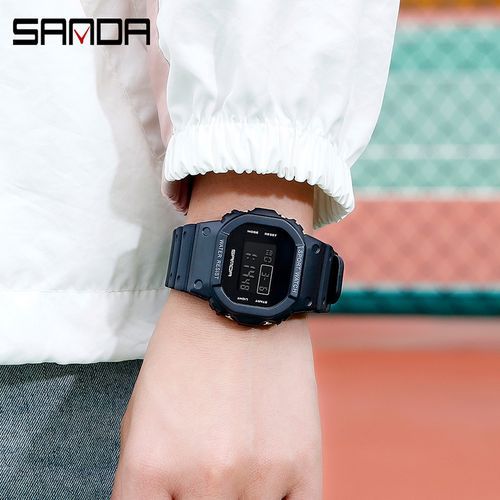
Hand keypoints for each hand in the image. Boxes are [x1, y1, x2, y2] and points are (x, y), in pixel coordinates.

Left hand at [112, 291, 321, 498]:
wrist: (240, 302)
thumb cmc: (185, 353)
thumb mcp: (141, 414)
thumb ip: (146, 479)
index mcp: (150, 465)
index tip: (174, 494)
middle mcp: (203, 479)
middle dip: (199, 496)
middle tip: (206, 471)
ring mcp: (258, 474)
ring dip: (240, 496)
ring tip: (238, 461)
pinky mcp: (302, 462)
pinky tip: (270, 484)